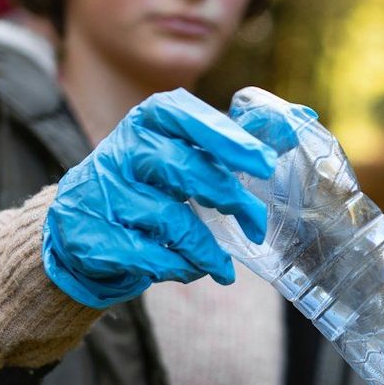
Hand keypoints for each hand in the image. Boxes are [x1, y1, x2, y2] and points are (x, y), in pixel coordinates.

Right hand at [43, 88, 296, 308]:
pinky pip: (147, 254)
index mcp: (148, 122)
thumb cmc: (150, 186)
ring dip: (205, 247)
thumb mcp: (184, 152)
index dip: (226, 136)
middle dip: (229, 198)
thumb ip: (236, 138)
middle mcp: (121, 150)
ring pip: (168, 218)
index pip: (185, 115)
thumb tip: (303, 116)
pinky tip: (189, 270)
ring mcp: (102, 193)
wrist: (80, 228)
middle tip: (258, 224)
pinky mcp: (91, 235)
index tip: (265, 161)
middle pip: (182, 168)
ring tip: (222, 266)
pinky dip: (177, 267)